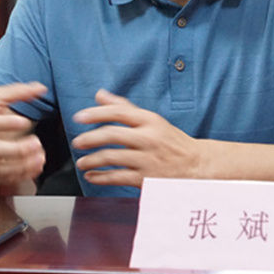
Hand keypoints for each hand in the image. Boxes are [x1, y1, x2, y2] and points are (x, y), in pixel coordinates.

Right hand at [0, 82, 47, 193]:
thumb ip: (17, 92)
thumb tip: (40, 87)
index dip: (6, 123)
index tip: (23, 122)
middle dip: (17, 149)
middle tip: (36, 143)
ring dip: (22, 165)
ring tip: (39, 157)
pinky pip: (2, 177)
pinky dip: (19, 175)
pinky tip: (34, 168)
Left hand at [72, 89, 204, 186]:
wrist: (197, 166)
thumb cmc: (172, 142)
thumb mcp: (152, 120)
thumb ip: (125, 108)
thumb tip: (99, 95)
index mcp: (150, 120)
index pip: (118, 112)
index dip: (95, 113)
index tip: (78, 117)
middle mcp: (149, 138)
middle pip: (111, 134)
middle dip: (89, 138)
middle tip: (77, 142)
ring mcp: (147, 159)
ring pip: (111, 157)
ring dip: (91, 160)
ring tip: (81, 162)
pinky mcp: (145, 179)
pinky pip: (117, 177)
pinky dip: (100, 177)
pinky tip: (92, 176)